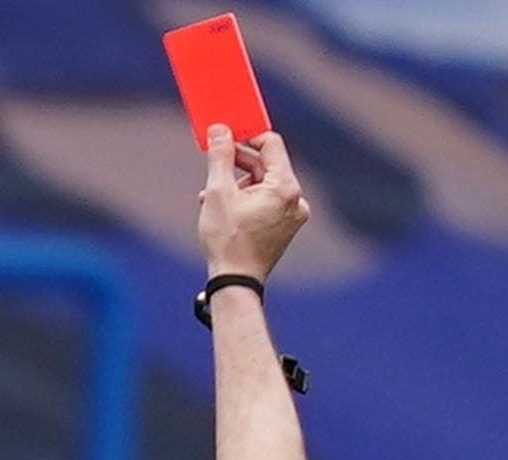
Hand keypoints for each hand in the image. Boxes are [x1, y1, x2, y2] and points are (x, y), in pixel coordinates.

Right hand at [197, 125, 310, 281]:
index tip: (226, 136)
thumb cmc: (227, 240)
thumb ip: (220, 156)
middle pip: (267, 165)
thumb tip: (220, 130)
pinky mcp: (285, 227)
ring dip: (238, 183)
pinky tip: (224, 207)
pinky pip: (267, 201)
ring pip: (264, 184)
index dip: (246, 136)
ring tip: (211, 195)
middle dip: (238, 163)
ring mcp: (293, 215)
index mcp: (285, 188)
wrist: (235, 282)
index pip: (271, 144)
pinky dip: (247, 198)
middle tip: (214, 163)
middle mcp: (296, 200)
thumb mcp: (218, 192)